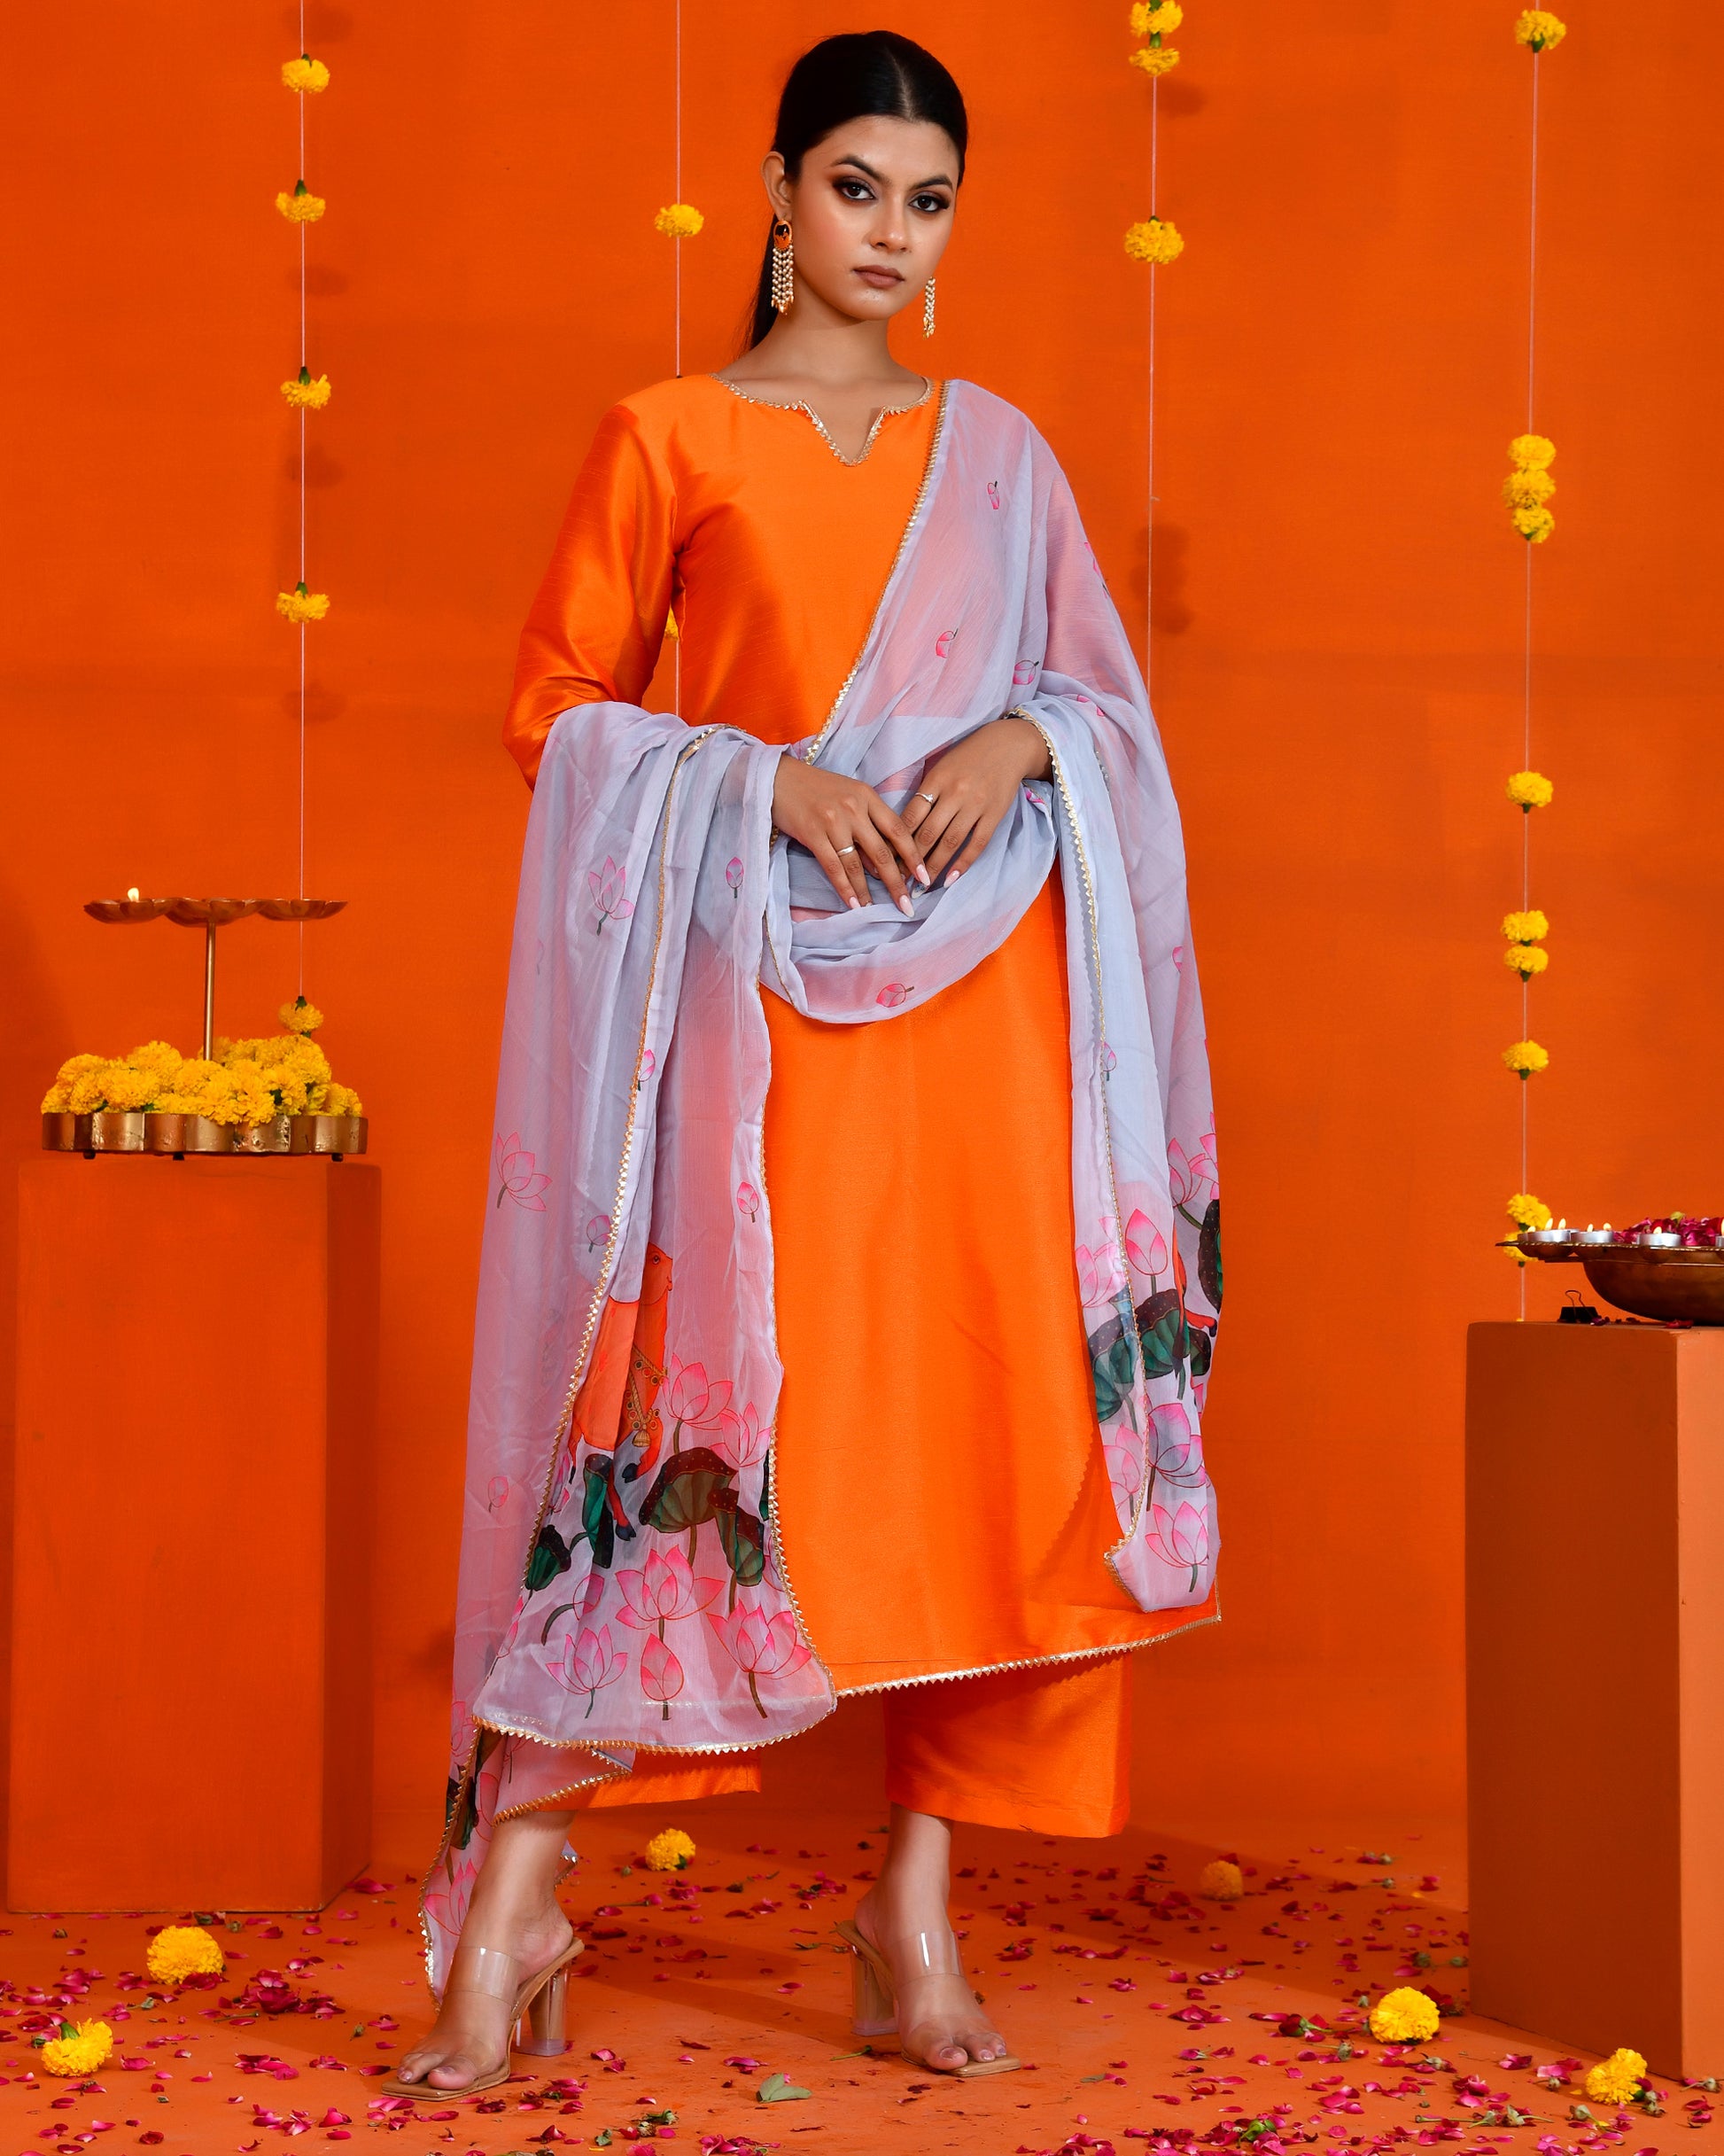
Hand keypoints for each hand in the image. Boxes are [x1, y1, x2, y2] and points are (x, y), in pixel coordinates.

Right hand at [772, 754, 928, 914]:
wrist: (778, 778)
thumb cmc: (816, 788)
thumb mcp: (850, 794)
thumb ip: (869, 822)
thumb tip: (882, 864)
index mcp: (868, 796)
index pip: (899, 830)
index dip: (913, 857)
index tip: (924, 877)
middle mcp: (854, 808)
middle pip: (882, 852)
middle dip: (896, 882)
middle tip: (907, 905)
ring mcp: (833, 821)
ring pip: (857, 864)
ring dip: (868, 891)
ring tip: (877, 909)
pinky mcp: (812, 833)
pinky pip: (833, 867)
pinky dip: (844, 888)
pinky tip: (853, 903)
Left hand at [904, 716, 1050, 884]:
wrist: (1008, 746)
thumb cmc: (968, 757)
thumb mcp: (941, 767)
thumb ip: (925, 793)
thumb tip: (904, 826)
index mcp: (936, 780)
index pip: (911, 816)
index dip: (897, 841)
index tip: (887, 860)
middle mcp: (955, 793)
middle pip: (928, 833)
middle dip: (912, 861)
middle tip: (900, 880)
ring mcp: (976, 805)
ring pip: (950, 842)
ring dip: (934, 867)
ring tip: (922, 886)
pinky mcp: (994, 815)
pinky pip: (977, 844)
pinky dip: (963, 863)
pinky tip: (950, 879)